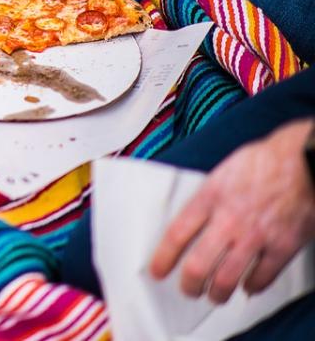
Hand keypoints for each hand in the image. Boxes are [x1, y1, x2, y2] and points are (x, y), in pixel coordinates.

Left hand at [150, 118, 314, 302]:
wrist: (302, 162)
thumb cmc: (263, 162)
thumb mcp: (221, 174)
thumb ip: (207, 200)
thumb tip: (194, 222)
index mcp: (210, 198)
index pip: (176, 235)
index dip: (163, 258)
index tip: (157, 271)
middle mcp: (229, 220)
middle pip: (198, 265)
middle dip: (189, 285)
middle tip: (188, 290)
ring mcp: (256, 236)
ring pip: (228, 278)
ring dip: (218, 293)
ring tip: (214, 296)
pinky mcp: (283, 246)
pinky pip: (263, 277)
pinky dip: (253, 287)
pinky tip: (248, 287)